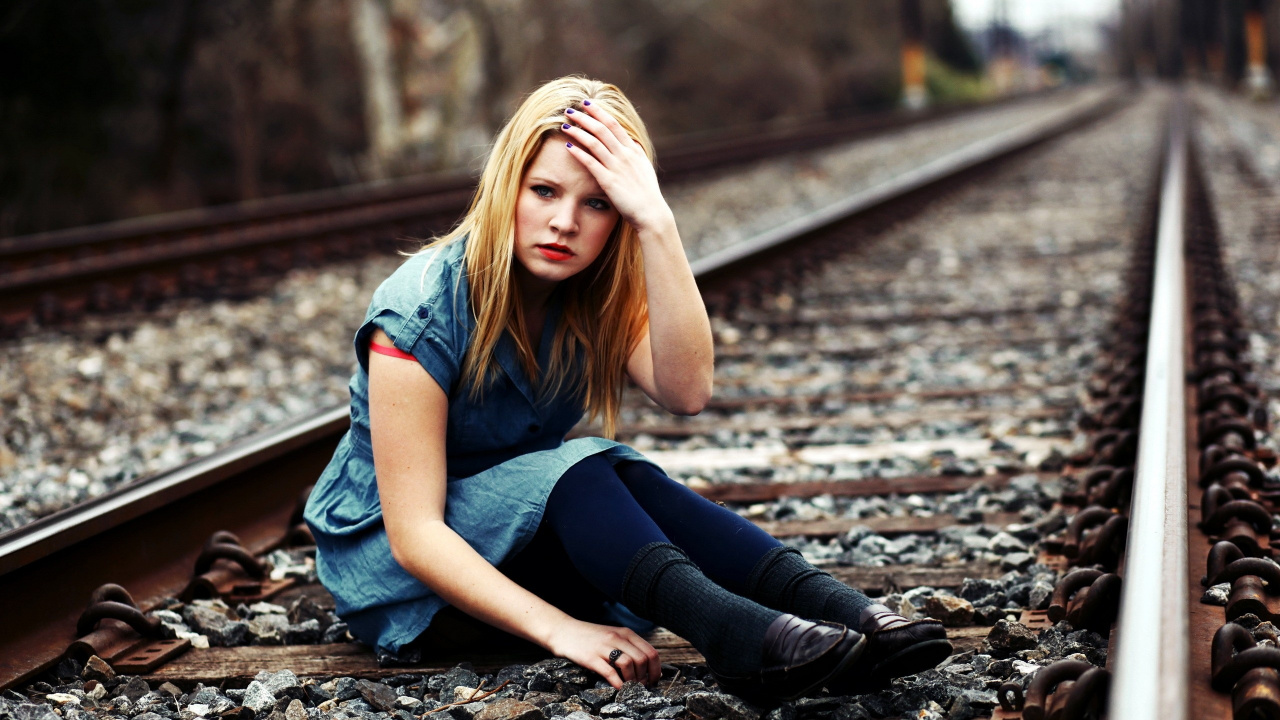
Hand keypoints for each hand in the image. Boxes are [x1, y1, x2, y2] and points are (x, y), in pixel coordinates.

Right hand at [545, 617, 661, 688]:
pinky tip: (618, 688)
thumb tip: (646, 665)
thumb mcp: (613, 635)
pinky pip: (610, 672)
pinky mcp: (591, 657)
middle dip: (646, 677)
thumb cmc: (590, 636)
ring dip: (633, 680)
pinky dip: (618, 683)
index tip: (653, 679)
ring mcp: (604, 647)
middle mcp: (617, 638)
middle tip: (642, 686)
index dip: (656, 669)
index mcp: (626, 633)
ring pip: (629, 664)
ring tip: (630, 687)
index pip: (650, 651)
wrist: (563, 631)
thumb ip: (628, 646)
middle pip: (642, 659)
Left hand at [561, 102, 674, 235]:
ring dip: (578, 132)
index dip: (599, 112)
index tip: (587, 104)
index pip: (614, 124)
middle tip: (570, 110)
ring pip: (594, 143)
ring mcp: (616, 167)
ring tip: (565, 125)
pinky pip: (591, 162)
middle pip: (602, 129)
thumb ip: (636, 154)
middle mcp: (624, 155)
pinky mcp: (609, 181)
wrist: (651, 213)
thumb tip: (631, 142)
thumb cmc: (647, 193)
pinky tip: (568, 145)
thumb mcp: (645, 168)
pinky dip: (579, 152)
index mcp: (633, 150)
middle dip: (585, 117)